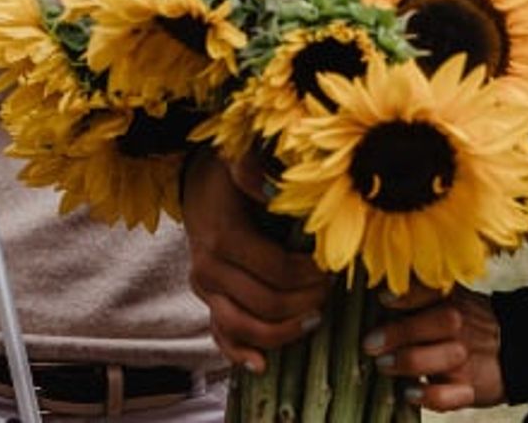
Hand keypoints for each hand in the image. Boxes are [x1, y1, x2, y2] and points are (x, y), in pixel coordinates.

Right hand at [183, 149, 330, 371]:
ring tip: (316, 319)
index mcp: (223, 236)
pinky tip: (262, 365)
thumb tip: (276, 186)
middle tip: (331, 291)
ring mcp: (205, 289)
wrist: (195, 185)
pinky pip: (219, 335)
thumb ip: (254, 171)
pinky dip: (239, 354)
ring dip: (283, 331)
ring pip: (243, 327)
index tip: (332, 268)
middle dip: (305, 301)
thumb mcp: (239, 161)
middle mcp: (208, 268)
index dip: (309, 274)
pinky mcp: (206, 300)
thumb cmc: (228, 175)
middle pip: (265, 303)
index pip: (275, 270)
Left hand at [362, 285, 504, 411]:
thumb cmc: (465, 321)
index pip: (432, 291)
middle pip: (435, 323)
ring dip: (408, 362)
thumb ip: (418, 295)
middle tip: (370, 343)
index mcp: (453, 298)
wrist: (513, 349)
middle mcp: (461, 325)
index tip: (384, 299)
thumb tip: (376, 293)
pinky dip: (428, 396)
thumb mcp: (450, 297)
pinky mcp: (469, 388)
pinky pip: (450, 395)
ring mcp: (466, 357)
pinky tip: (410, 393)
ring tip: (383, 365)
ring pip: (441, 358)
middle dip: (400, 333)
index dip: (408, 295)